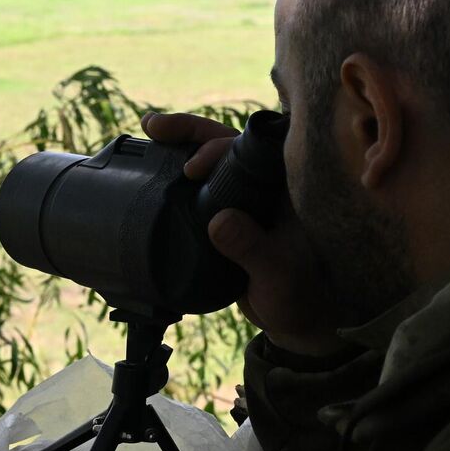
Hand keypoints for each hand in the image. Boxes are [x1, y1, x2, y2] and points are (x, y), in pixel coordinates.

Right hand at [142, 111, 347, 357]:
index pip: (255, 149)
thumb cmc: (300, 298)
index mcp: (288, 188)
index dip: (220, 147)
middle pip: (228, 144)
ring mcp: (248, 199)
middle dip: (192, 131)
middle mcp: (268, 186)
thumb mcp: (278, 275)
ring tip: (150, 128)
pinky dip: (178, 173)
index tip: (193, 167)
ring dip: (182, 143)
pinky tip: (155, 165)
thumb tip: (219, 221)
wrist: (296, 323)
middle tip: (155, 127)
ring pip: (214, 160)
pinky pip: (203, 186)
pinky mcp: (230, 214)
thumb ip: (252, 248)